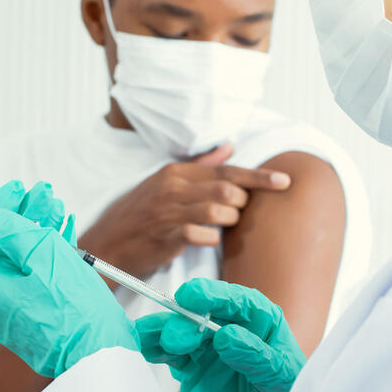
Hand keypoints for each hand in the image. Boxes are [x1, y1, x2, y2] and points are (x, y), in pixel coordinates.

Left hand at [0, 180, 139, 377]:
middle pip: (1, 247)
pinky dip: (51, 251)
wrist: (101, 354)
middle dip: (21, 215)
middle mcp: (4, 299)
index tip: (15, 193)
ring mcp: (26, 308)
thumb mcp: (41, 255)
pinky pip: (42, 276)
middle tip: (40, 195)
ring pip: (25, 259)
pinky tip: (65, 233)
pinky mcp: (48, 313)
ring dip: (38, 228)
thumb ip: (9, 232)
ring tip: (56, 207)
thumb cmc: (75, 312)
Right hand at [80, 144, 291, 276]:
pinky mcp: (166, 237)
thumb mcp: (165, 183)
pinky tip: (205, 240)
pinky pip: (202, 235)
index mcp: (176, 171)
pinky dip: (211, 239)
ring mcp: (168, 212)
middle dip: (241, 203)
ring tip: (220, 226)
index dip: (259, 176)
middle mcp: (173, 187)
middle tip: (235, 213)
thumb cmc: (140, 214)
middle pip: (228, 188)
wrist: (106, 245)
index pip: (226, 169)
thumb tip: (230, 147)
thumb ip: (201, 166)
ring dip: (229, 221)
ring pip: (219, 210)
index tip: (285, 181)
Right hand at [136, 278, 305, 391]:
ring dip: (160, 332)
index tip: (190, 296)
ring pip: (180, 333)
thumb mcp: (281, 377)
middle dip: (182, 322)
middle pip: (200, 315)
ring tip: (141, 336)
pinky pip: (171, 357)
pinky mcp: (193, 370)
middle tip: (173, 338)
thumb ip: (254, 356)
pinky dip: (155, 351)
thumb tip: (226, 335)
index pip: (234, 300)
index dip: (211, 295)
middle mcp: (230, 327)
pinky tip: (142, 348)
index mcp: (259, 318)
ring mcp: (208, 348)